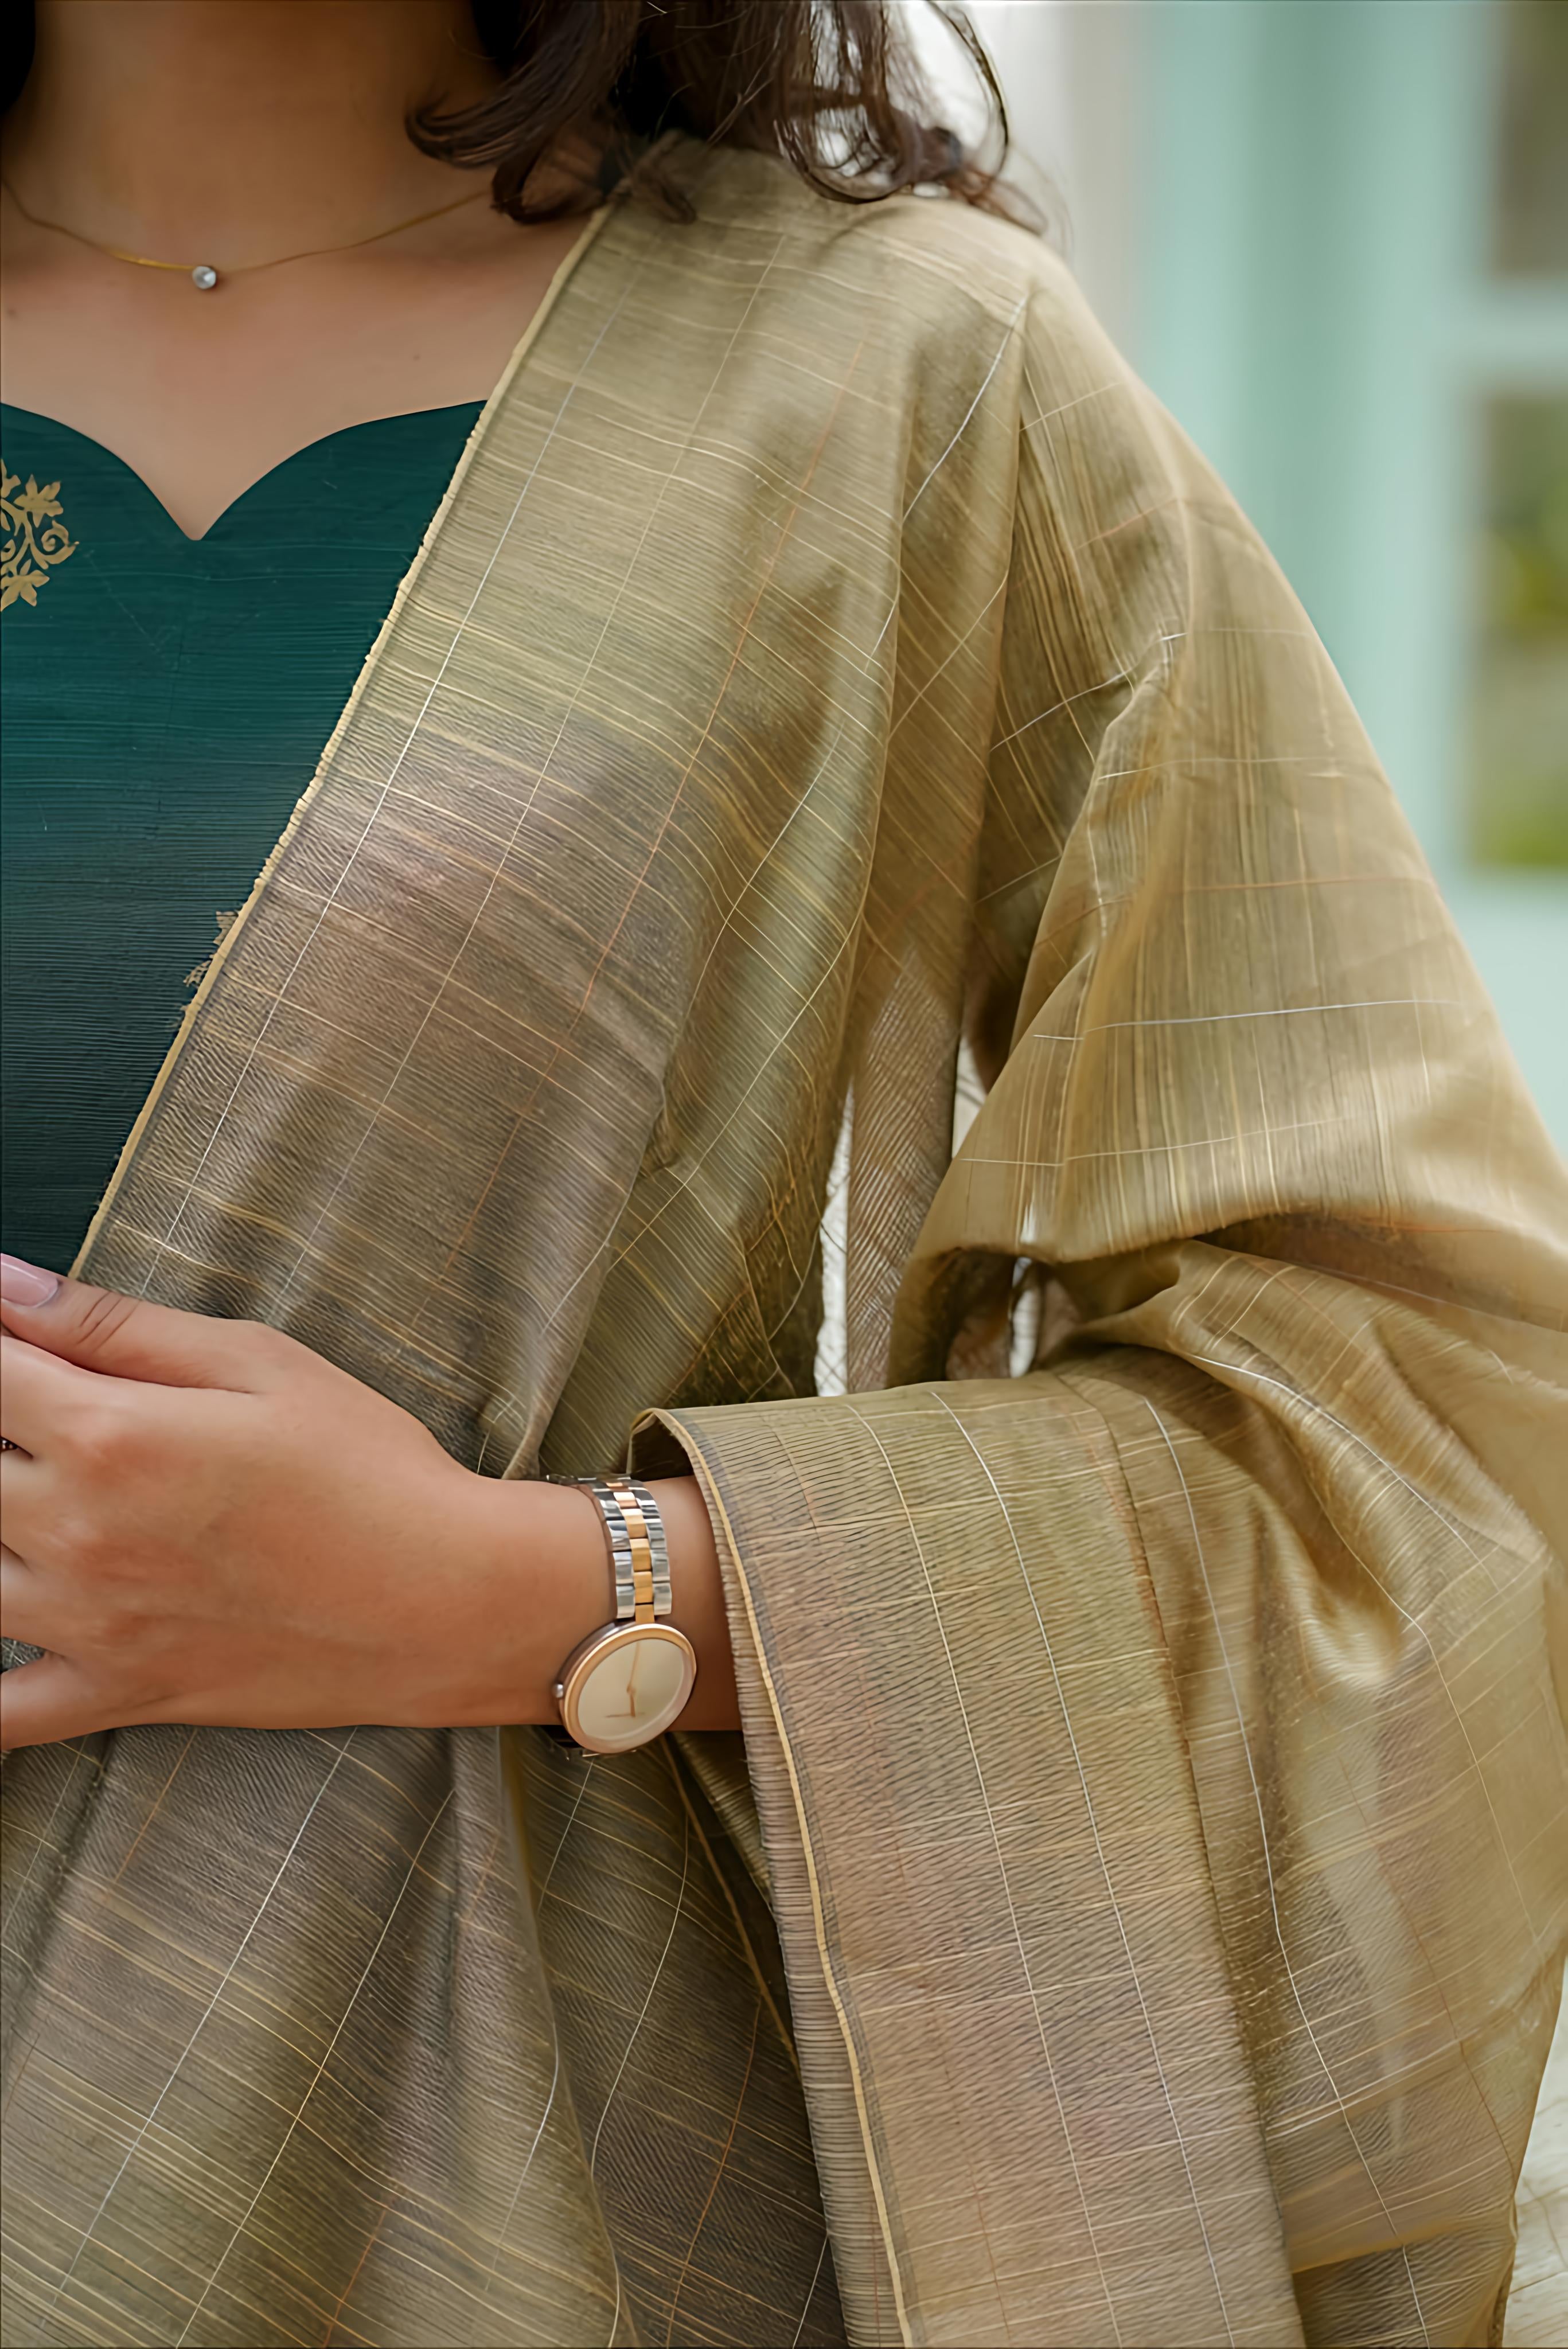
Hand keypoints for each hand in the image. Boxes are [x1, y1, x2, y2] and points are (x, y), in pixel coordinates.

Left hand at [0, 1255, 734, 1748]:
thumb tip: (4, 1286)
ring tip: (38, 1499)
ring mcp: (88, 1626)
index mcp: (110, 1437)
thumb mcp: (257, 1362)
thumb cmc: (368, 1466)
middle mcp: (76, 1534)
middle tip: (42, 1425)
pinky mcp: (117, 1694)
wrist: (449, 1599)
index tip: (14, 1346)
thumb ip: (114, 1326)